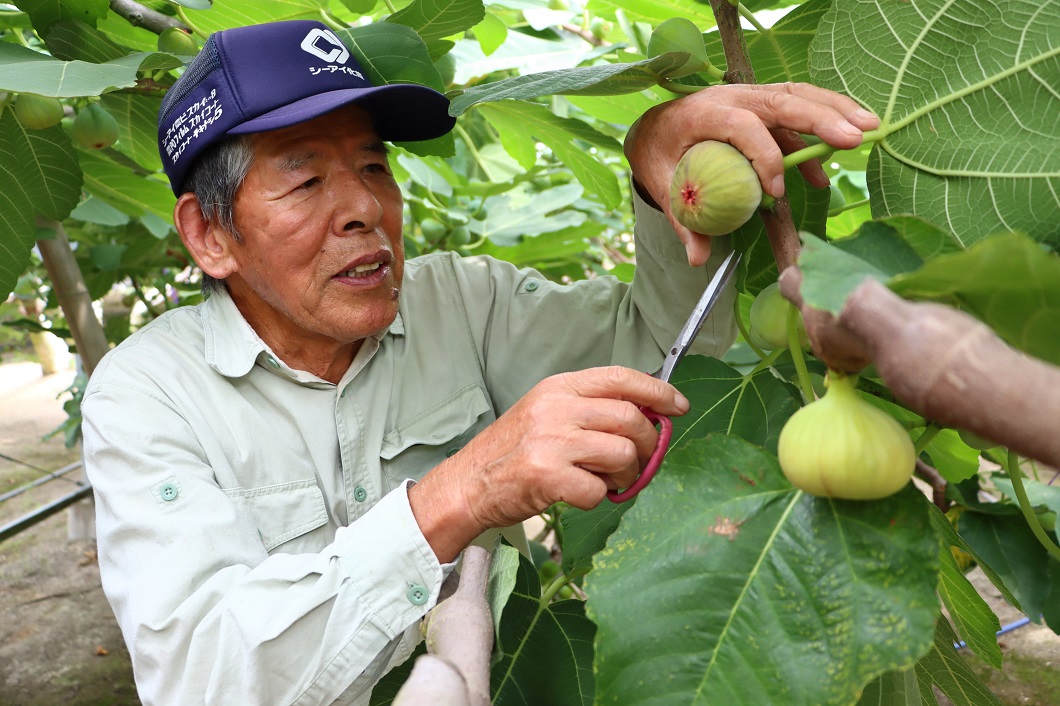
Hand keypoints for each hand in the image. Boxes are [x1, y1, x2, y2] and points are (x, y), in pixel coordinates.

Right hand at [408, 367, 688, 561]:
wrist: (468, 484)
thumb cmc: (513, 452)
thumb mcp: (547, 412)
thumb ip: (590, 408)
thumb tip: (647, 414)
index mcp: (559, 387)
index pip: (621, 377)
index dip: (657, 391)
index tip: (678, 406)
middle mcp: (556, 408)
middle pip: (631, 418)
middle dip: (648, 444)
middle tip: (640, 460)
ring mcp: (551, 441)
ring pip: (623, 454)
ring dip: (625, 474)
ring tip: (608, 481)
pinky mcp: (547, 476)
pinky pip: (599, 490)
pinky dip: (597, 498)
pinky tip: (579, 495)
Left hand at [624, 82, 879, 265]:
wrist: (654, 127)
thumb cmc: (659, 155)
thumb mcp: (662, 185)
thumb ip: (683, 220)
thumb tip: (698, 259)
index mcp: (703, 113)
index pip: (743, 127)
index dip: (764, 157)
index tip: (777, 192)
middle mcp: (731, 96)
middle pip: (781, 101)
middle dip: (821, 119)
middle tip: (854, 138)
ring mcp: (750, 95)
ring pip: (797, 96)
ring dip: (835, 111)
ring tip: (869, 129)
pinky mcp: (763, 104)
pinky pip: (796, 111)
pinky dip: (820, 129)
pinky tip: (830, 165)